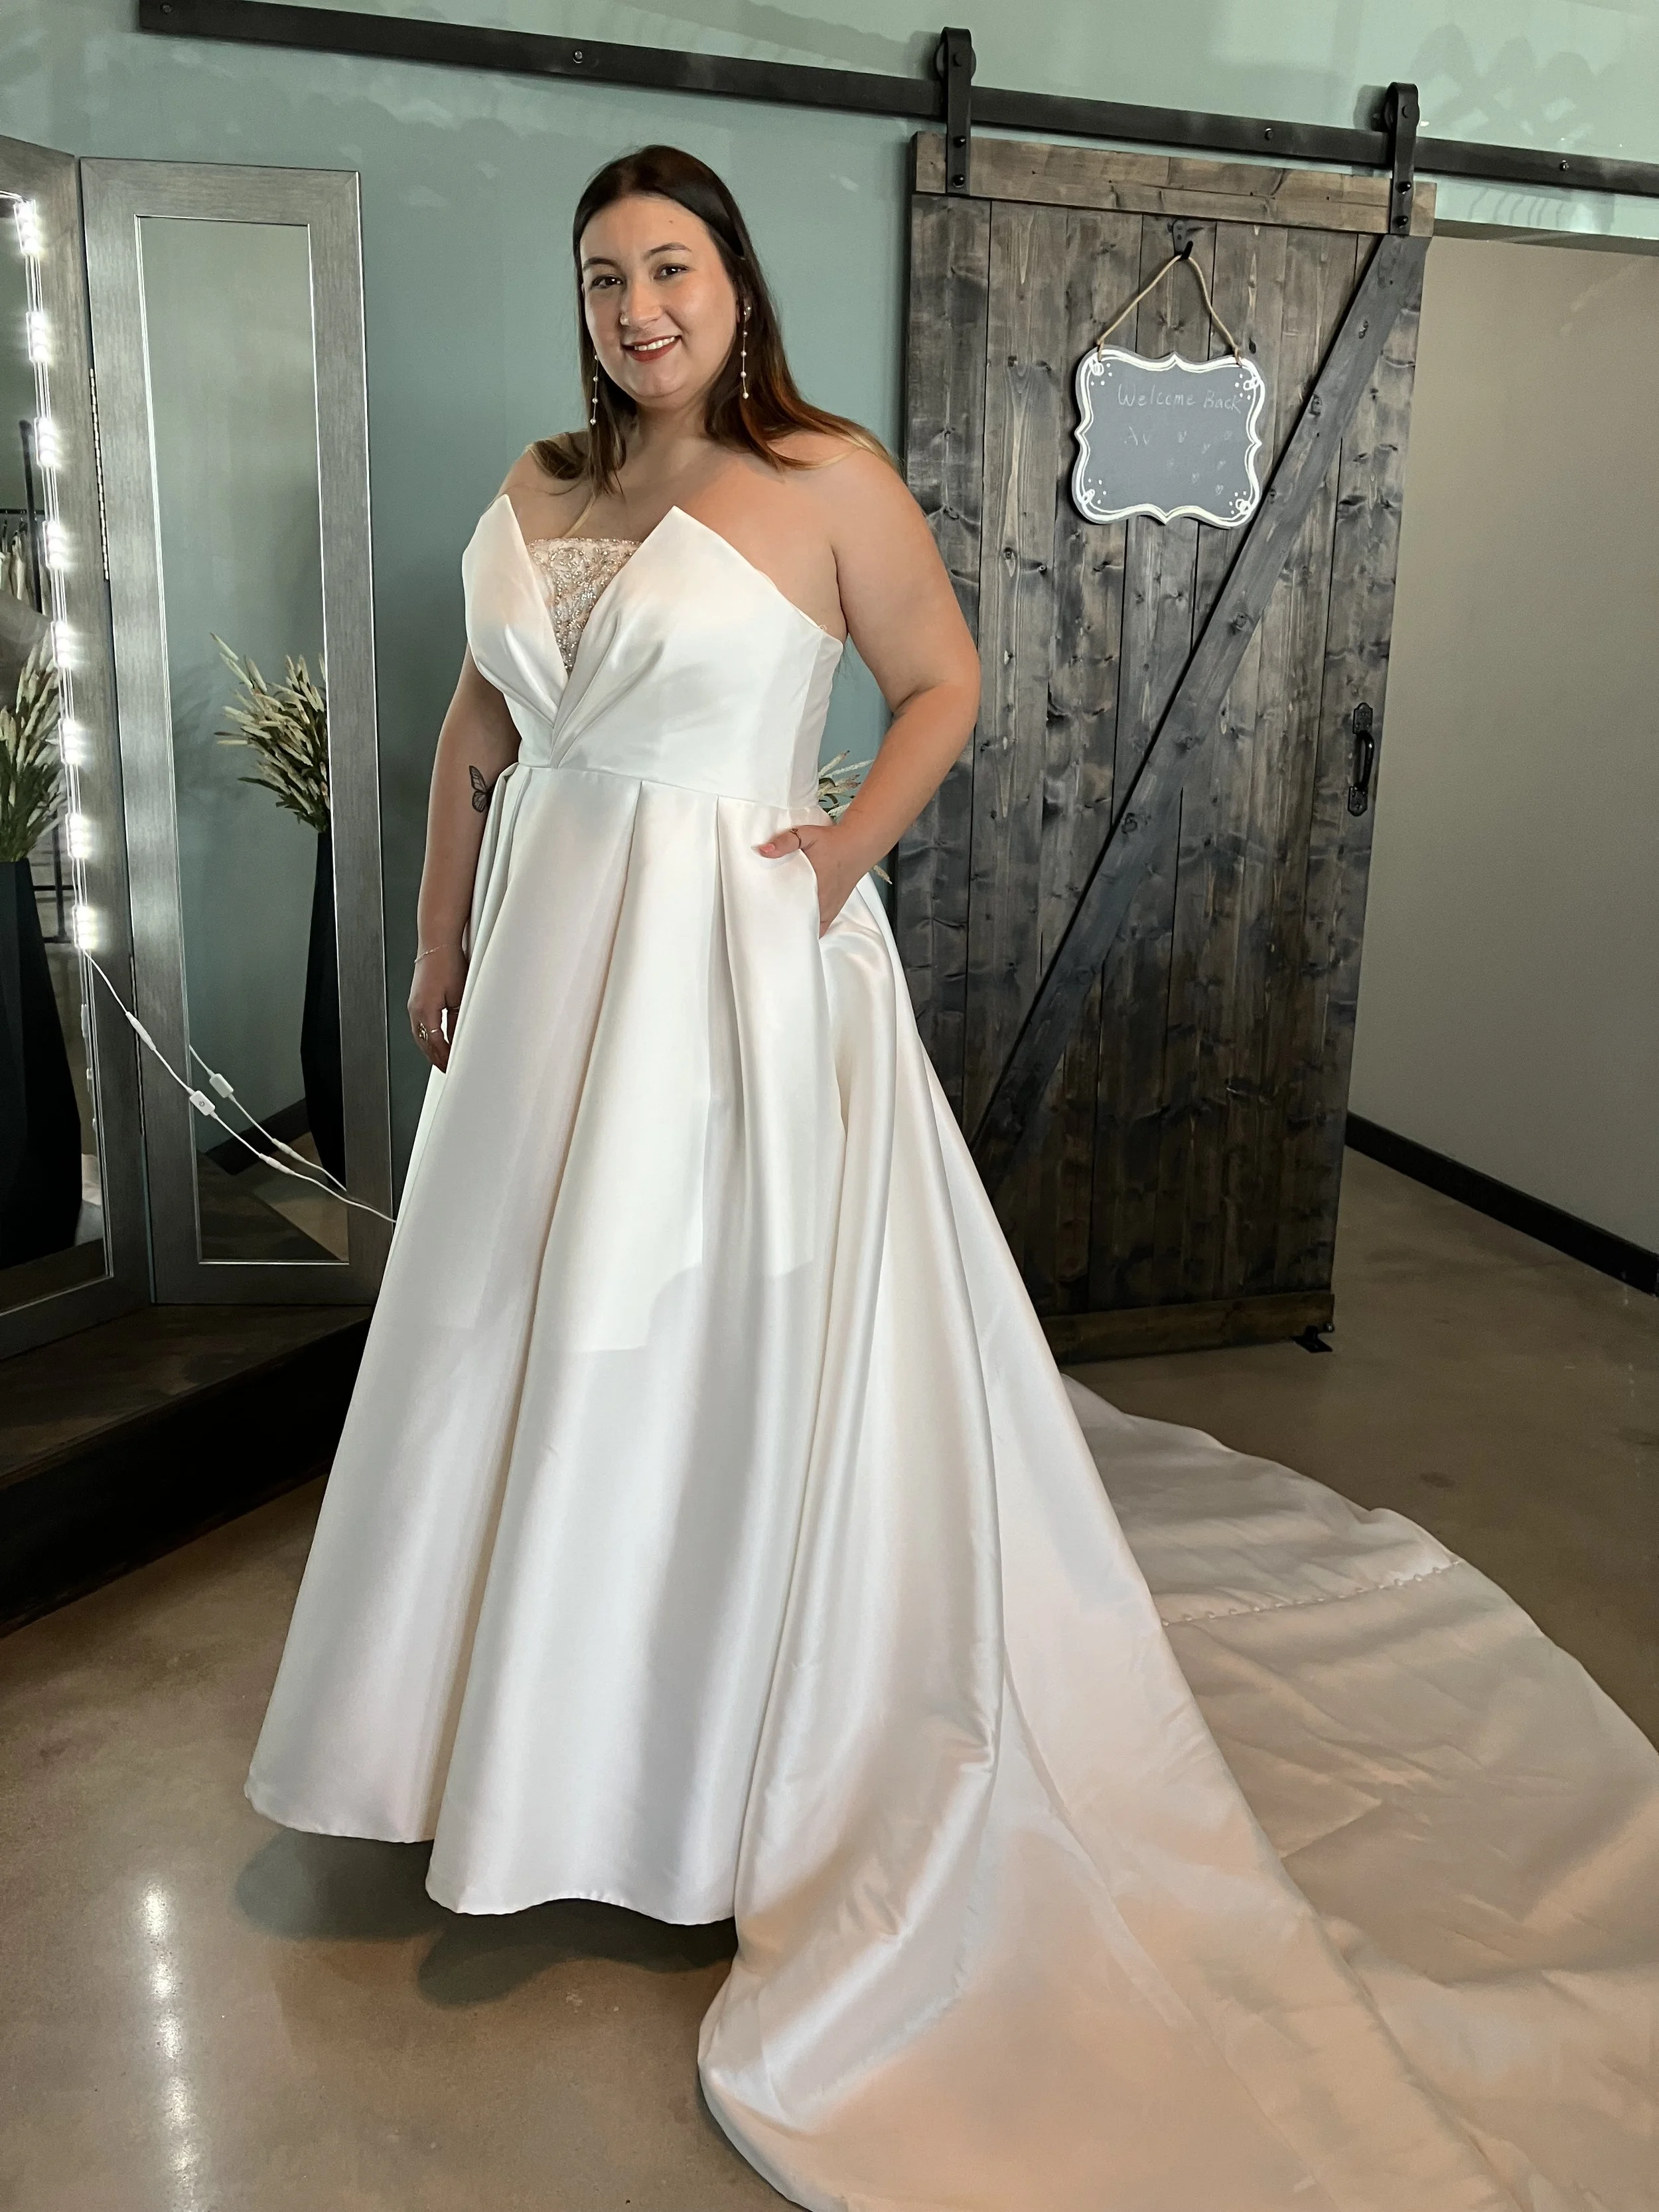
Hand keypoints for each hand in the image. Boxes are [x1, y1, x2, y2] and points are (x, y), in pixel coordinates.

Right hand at [408, 944, 466, 1070]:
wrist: (437, 943)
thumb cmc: (448, 963)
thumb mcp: (459, 997)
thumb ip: (457, 1020)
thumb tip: (458, 1038)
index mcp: (425, 1011)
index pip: (435, 1044)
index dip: (444, 1058)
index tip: (452, 1067)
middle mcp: (415, 1010)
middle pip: (424, 1043)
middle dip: (435, 1058)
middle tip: (446, 1068)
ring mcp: (414, 1005)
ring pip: (420, 1035)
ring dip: (430, 1048)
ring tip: (441, 1058)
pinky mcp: (416, 999)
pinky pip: (420, 1025)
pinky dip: (428, 1036)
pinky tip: (435, 1038)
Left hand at [754, 818, 870, 936]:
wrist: (857, 845)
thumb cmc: (833, 843)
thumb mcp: (807, 836)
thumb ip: (785, 842)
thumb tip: (764, 850)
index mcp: (815, 886)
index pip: (792, 910)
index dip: (778, 915)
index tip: (765, 915)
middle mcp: (824, 902)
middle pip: (799, 922)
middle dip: (784, 922)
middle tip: (769, 918)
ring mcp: (830, 908)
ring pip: (810, 927)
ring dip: (796, 926)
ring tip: (781, 924)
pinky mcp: (834, 909)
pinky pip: (821, 928)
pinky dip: (811, 928)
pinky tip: (799, 925)